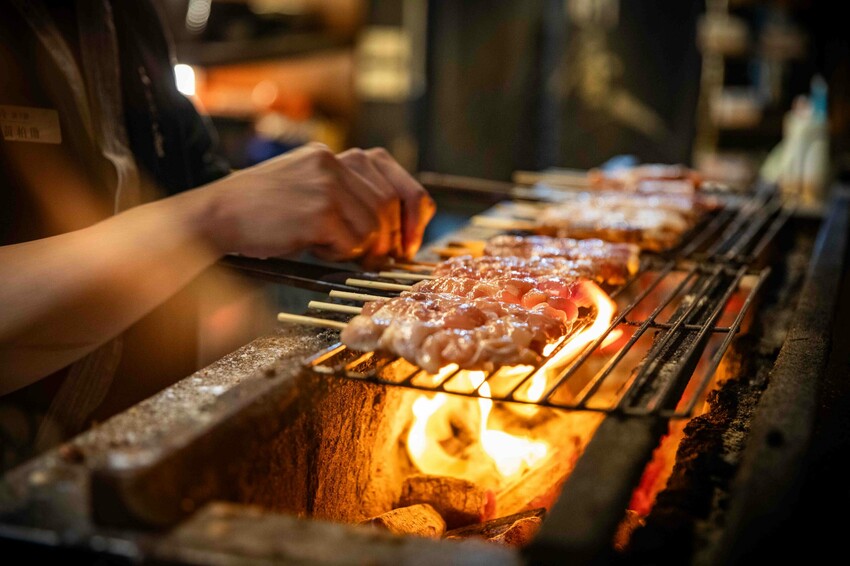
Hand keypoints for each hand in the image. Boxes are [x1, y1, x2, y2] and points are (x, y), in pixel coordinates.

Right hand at [196, 143, 434, 262]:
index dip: (413, 212)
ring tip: (331, 251)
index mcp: (333, 155)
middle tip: (381, 260)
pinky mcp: (318, 212)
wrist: (216, 215)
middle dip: (392, 239)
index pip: (395, 178)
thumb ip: (346, 197)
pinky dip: (341, 255)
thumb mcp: (306, 188)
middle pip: (390, 205)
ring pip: (373, 227)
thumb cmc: (261, 211)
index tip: (411, 239)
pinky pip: (352, 243)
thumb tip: (392, 232)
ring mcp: (325, 186)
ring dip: (361, 249)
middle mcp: (333, 163)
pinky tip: (316, 250)